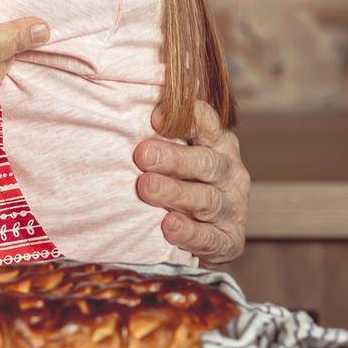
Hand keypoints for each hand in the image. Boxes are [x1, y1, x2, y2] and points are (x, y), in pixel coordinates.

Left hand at [134, 100, 249, 264]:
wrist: (207, 234)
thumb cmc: (181, 182)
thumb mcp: (176, 154)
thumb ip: (157, 135)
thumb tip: (115, 106)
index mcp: (218, 143)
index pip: (207, 123)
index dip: (186, 117)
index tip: (154, 117)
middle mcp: (230, 172)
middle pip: (206, 162)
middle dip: (173, 158)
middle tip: (142, 155)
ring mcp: (233, 207)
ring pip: (207, 199)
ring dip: (175, 193)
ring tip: (146, 187)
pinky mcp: (230, 240)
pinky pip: (211, 237)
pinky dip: (190, 233)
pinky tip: (168, 226)